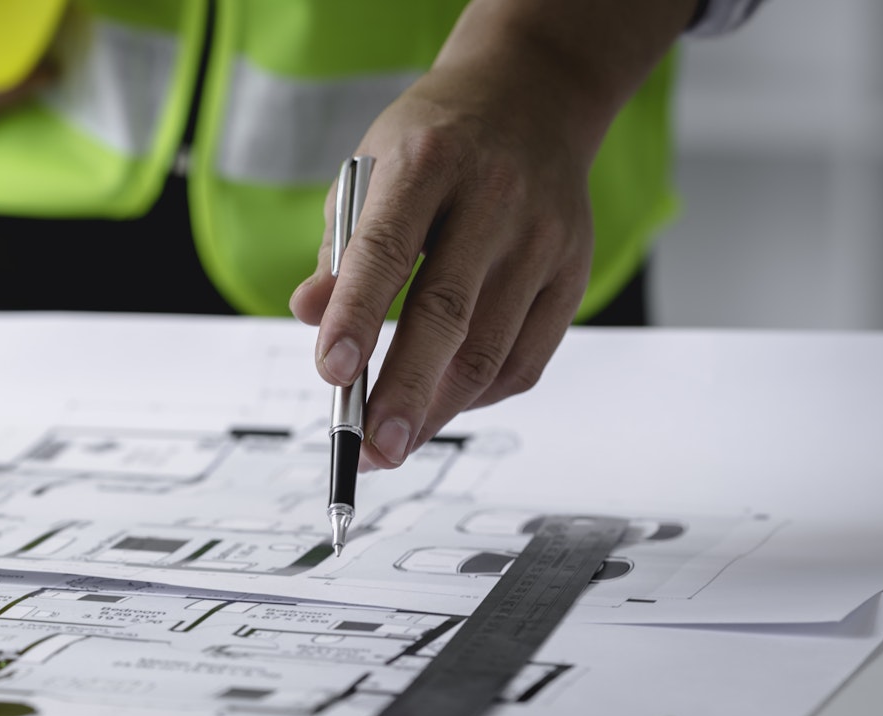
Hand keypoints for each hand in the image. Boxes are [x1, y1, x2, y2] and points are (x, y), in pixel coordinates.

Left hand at [286, 0, 691, 470]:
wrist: (531, 100)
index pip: (387, 248)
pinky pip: (525, 360)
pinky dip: (477, 395)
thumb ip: (339, 250)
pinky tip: (441, 406)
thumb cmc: (433, 147)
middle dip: (405, 392)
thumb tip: (309, 317)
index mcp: (429, 161)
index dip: (357, 315)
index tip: (331, 375)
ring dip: (438, 410)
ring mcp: (543, 239)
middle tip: (370, 448)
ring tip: (393, 444)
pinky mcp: (573, 275)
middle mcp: (495, 198)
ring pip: (491, 350)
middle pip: (447, 312)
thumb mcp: (368, 171)